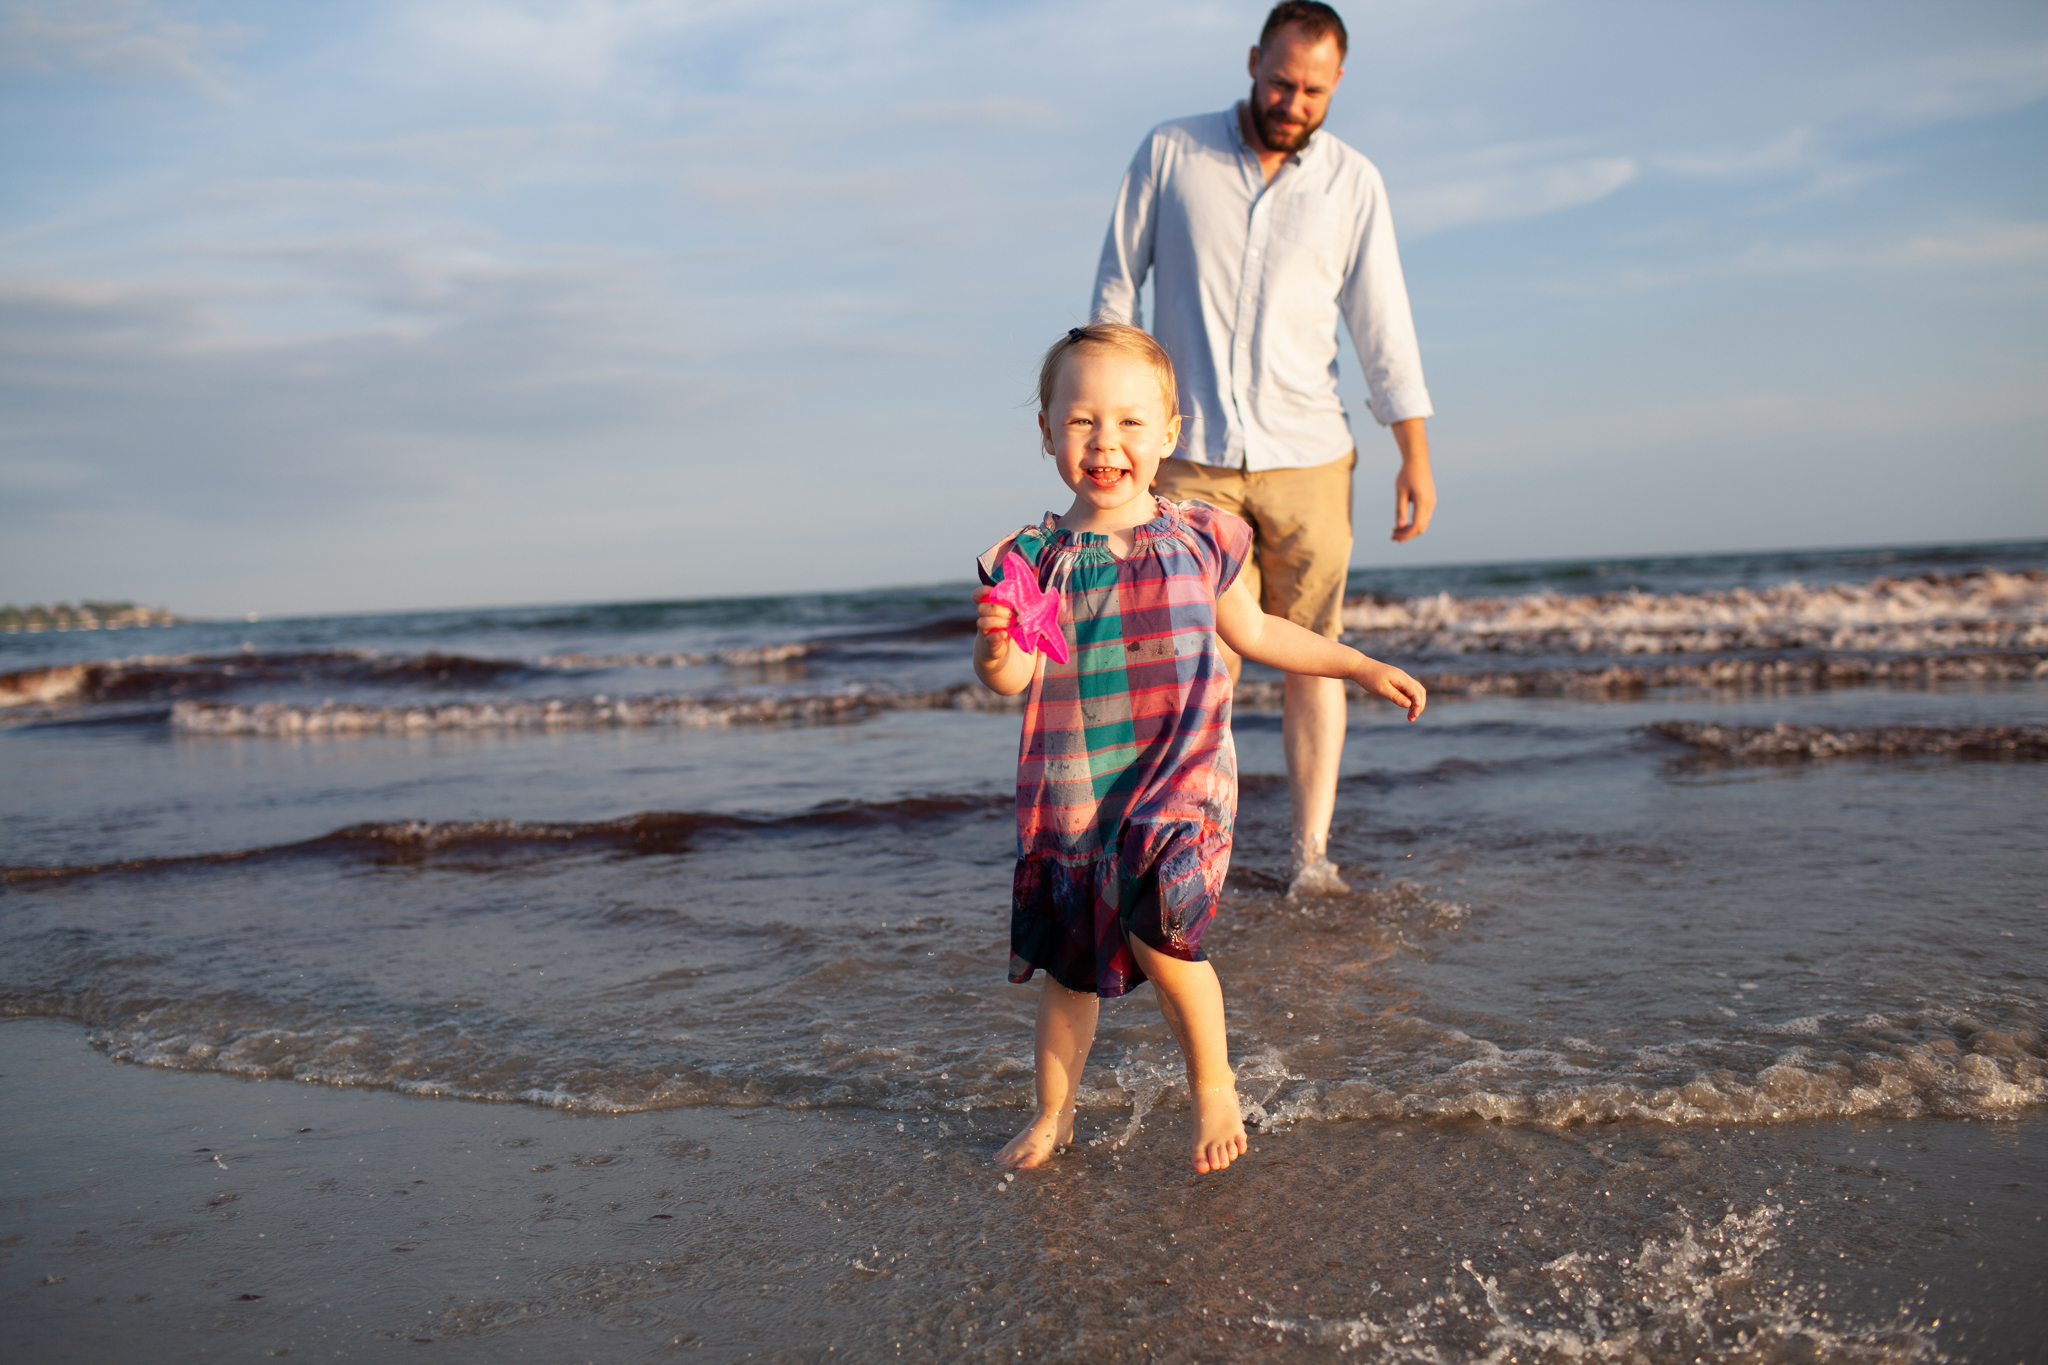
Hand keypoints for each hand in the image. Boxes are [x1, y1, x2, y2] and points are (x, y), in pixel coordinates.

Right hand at [973, 586, 1013, 657]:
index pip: (978, 595)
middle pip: (981, 608)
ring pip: (981, 623)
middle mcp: (984, 617)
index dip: (982, 592)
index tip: (993, 592)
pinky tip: (1004, 634)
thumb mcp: (1010, 610)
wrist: (999, 646)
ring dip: (996, 622)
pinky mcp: (990, 642)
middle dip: (995, 609)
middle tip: (1009, 613)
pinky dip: (997, 636)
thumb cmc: (1007, 623)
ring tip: (1009, 623)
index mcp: (989, 606)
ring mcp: (985, 630)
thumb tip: (1035, 577)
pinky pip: (989, 638)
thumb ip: (1018, 597)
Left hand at [1354, 658, 1426, 720]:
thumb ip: (1395, 696)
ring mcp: (1401, 678)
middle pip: (1420, 692)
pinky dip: (1410, 699)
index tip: (1413, 716)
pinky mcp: (1397, 680)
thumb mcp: (1381, 689)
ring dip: (1415, 703)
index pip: (1416, 693)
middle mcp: (1404, 677)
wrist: (1360, 666)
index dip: (1418, 705)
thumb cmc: (1369, 677)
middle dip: (1419, 705)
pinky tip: (1405, 706)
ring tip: (1410, 716)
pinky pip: (1409, 690)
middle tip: (1412, 718)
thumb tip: (1409, 705)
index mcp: (1402, 678)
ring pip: (1415, 690)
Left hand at [1391, 418, 1433, 543]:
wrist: (1418, 460)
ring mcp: (1431, 502)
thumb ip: (1400, 508)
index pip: (1416, 525)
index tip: (1395, 538)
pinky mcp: (1430, 500)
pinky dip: (1414, 522)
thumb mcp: (1400, 491)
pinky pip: (1424, 517)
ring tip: (1395, 531)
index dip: (1406, 534)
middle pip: (1421, 527)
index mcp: (1423, 502)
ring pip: (1423, 523)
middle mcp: (1430, 504)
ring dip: (1410, 529)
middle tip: (1392, 537)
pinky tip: (1403, 523)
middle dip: (1407, 534)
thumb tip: (1399, 526)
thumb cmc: (1407, 474)